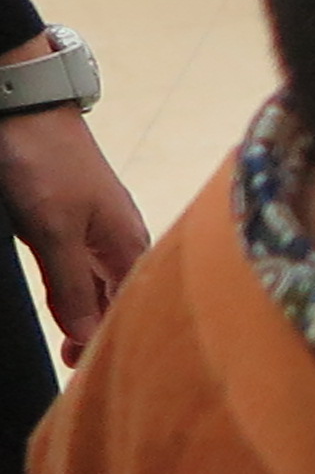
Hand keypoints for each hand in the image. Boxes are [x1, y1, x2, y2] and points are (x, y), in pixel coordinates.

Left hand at [0, 98, 149, 359]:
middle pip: (118, 299)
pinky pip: (78, 266)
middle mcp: (119, 240)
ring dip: (85, 313)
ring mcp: (94, 227)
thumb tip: (86, 337)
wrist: (23, 103)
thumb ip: (71, 286)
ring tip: (67, 343)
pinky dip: (72, 290)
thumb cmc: (45, 162)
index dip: (114, 340)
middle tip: (70, 362)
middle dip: (101, 332)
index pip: (131, 307)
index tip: (85, 369)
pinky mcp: (70, 218)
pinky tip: (59, 301)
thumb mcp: (54, 230)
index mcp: (128, 244)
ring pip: (97, 284)